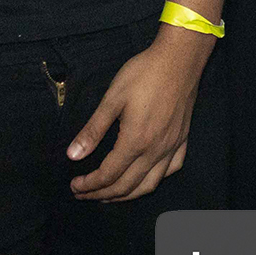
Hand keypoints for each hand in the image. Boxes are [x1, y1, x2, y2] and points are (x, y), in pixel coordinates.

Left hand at [66, 28, 209, 200]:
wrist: (180, 59)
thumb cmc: (144, 74)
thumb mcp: (113, 98)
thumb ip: (93, 130)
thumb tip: (73, 155)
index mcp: (135, 141)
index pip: (108, 175)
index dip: (89, 185)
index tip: (74, 186)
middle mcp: (155, 150)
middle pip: (126, 186)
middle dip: (102, 195)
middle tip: (84, 194)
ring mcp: (172, 147)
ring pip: (149, 185)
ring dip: (127, 195)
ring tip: (110, 196)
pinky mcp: (182, 139)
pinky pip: (170, 170)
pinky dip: (154, 181)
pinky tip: (145, 178)